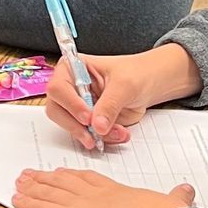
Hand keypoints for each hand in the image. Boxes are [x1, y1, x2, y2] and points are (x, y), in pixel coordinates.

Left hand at [14, 168, 196, 207]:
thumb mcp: (172, 203)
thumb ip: (177, 197)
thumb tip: (187, 191)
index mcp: (116, 190)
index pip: (88, 179)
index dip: (73, 176)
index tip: (62, 173)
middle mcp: (94, 193)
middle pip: (64, 183)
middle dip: (46, 179)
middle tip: (30, 174)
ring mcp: (79, 204)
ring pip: (49, 193)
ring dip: (32, 188)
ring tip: (19, 183)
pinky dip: (27, 205)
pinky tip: (16, 201)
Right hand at [45, 43, 202, 152]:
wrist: (149, 85)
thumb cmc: (136, 73)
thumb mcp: (124, 85)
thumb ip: (110, 104)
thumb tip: (97, 125)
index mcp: (72, 68)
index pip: (58, 88)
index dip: (70, 104)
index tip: (87, 116)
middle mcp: (70, 88)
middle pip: (57, 111)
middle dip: (76, 125)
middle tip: (94, 134)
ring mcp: (77, 107)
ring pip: (71, 127)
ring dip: (94, 135)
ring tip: (118, 132)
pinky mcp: (88, 122)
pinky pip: (87, 136)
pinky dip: (103, 139)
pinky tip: (120, 134)